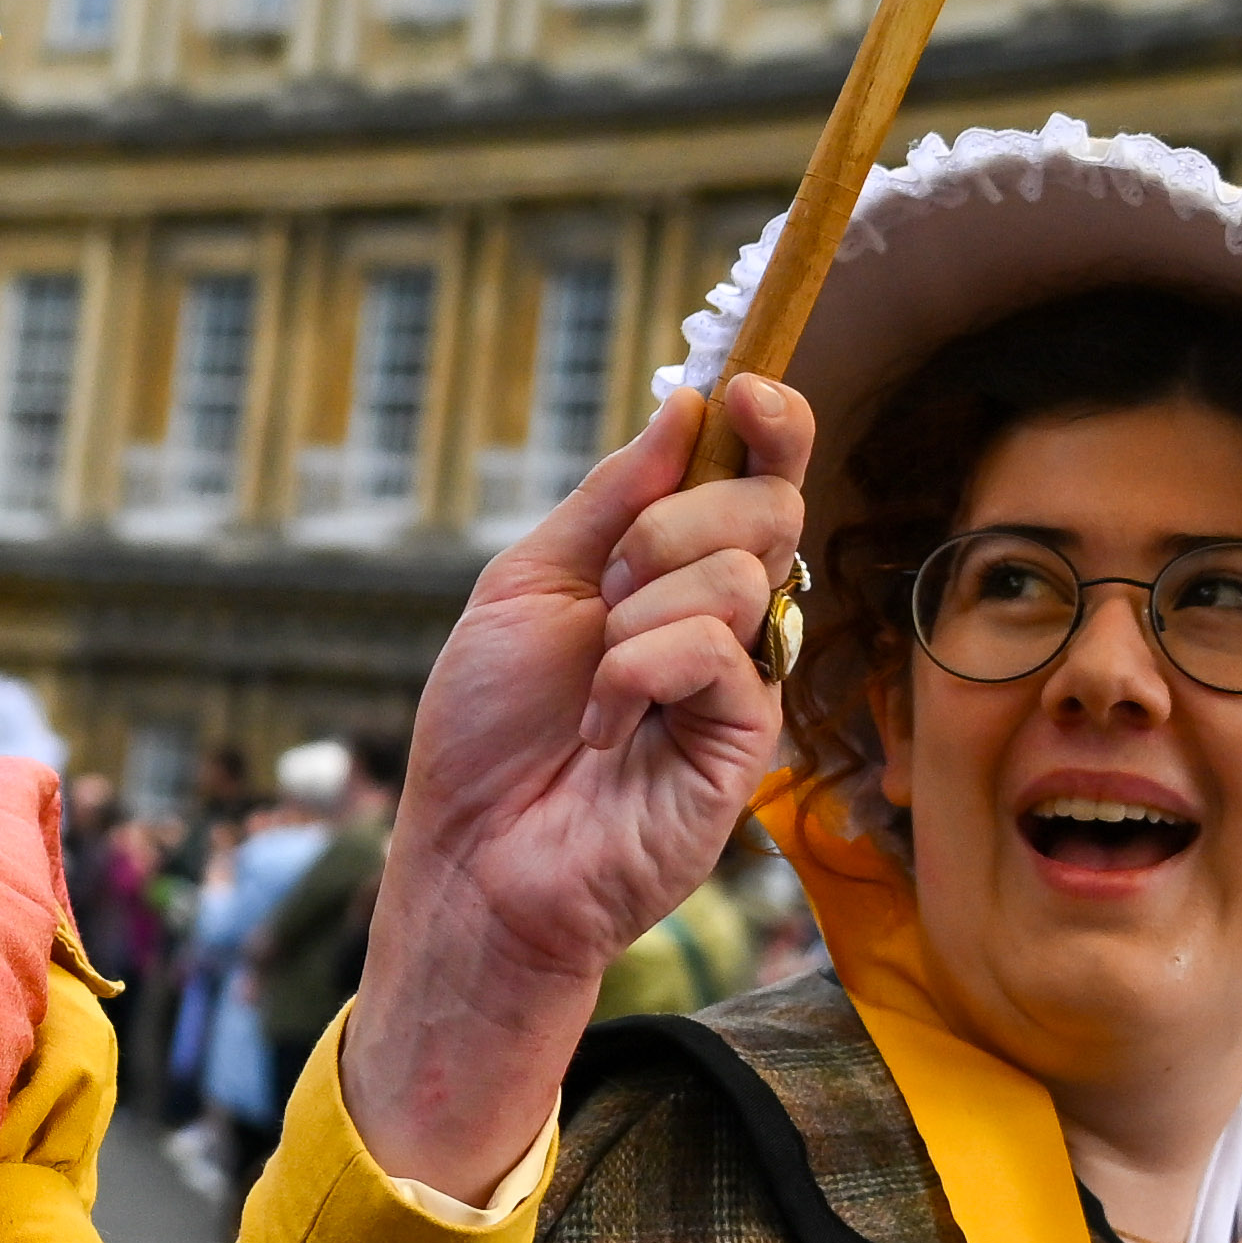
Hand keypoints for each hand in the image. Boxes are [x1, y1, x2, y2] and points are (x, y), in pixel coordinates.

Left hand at [326, 373, 812, 1200]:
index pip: (756, 475)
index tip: (743, 388)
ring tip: (595, 681)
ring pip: (743, 571)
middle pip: (767, 506)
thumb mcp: (529, 584)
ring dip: (641, 610)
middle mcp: (723, 617)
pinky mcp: (746, 739)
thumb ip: (612, 498)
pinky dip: (641, 671)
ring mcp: (741, 678)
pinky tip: (606, 728)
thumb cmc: (489, 731)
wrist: (472, 854)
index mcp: (674, 570)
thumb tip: (684, 405)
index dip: (770, 423)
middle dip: (677, 520)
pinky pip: (718, 650)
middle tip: (613, 583)